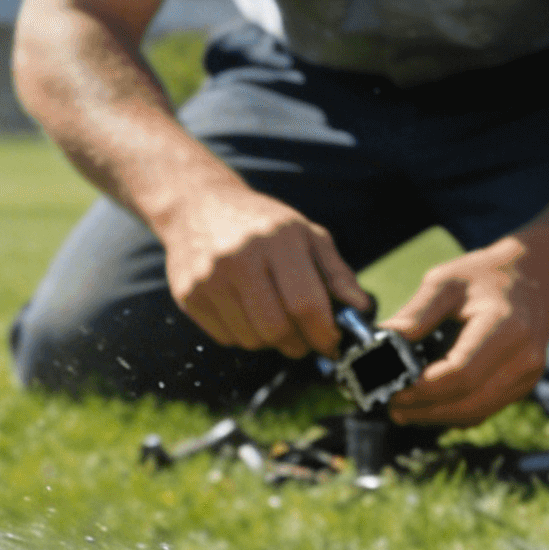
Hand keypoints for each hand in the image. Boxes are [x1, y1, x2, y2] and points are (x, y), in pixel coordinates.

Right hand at [158, 185, 370, 359]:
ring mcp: (209, 277)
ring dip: (270, 341)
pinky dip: (243, 335)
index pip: (305, 303)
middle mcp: (239, 257)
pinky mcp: (188, 294)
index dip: (323, 333)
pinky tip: (246, 313)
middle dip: (298, 344)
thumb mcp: (306, 235)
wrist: (198, 205)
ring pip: (251, 340)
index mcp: (277, 240)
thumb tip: (360, 310)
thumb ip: (336, 273)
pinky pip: (226, 338)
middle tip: (304, 340)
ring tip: (274, 320)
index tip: (331, 343)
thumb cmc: (263, 224)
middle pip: (276, 328)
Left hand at [385, 237, 548, 426]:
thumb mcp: (446, 281)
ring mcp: (528, 375)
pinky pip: (484, 410)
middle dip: (424, 410)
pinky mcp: (523, 384)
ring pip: (475, 413)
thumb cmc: (486, 275)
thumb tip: (381, 345)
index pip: (460, 374)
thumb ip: (415, 314)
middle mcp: (523, 358)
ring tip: (403, 409)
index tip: (391, 390)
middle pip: (468, 403)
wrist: (537, 275)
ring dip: (436, 417)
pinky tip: (429, 404)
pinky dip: (454, 412)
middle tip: (390, 406)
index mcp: (506, 328)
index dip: (423, 390)